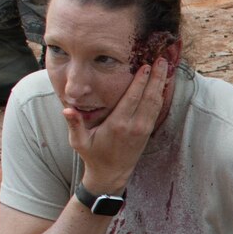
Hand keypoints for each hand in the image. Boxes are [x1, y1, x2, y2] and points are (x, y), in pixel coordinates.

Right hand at [64, 51, 174, 195]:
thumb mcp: (79, 142)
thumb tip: (67, 110)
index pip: (133, 98)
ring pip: (156, 103)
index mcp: (118, 125)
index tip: (146, 65)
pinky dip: (161, 95)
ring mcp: (143, 130)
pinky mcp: (147, 132)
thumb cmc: (93, 155)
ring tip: (165, 66)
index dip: (141, 81)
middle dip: (157, 77)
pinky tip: (163, 83)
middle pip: (149, 97)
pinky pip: (156, 110)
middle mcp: (134, 126)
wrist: (111, 174)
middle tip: (162, 59)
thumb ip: (74, 124)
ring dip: (161, 84)